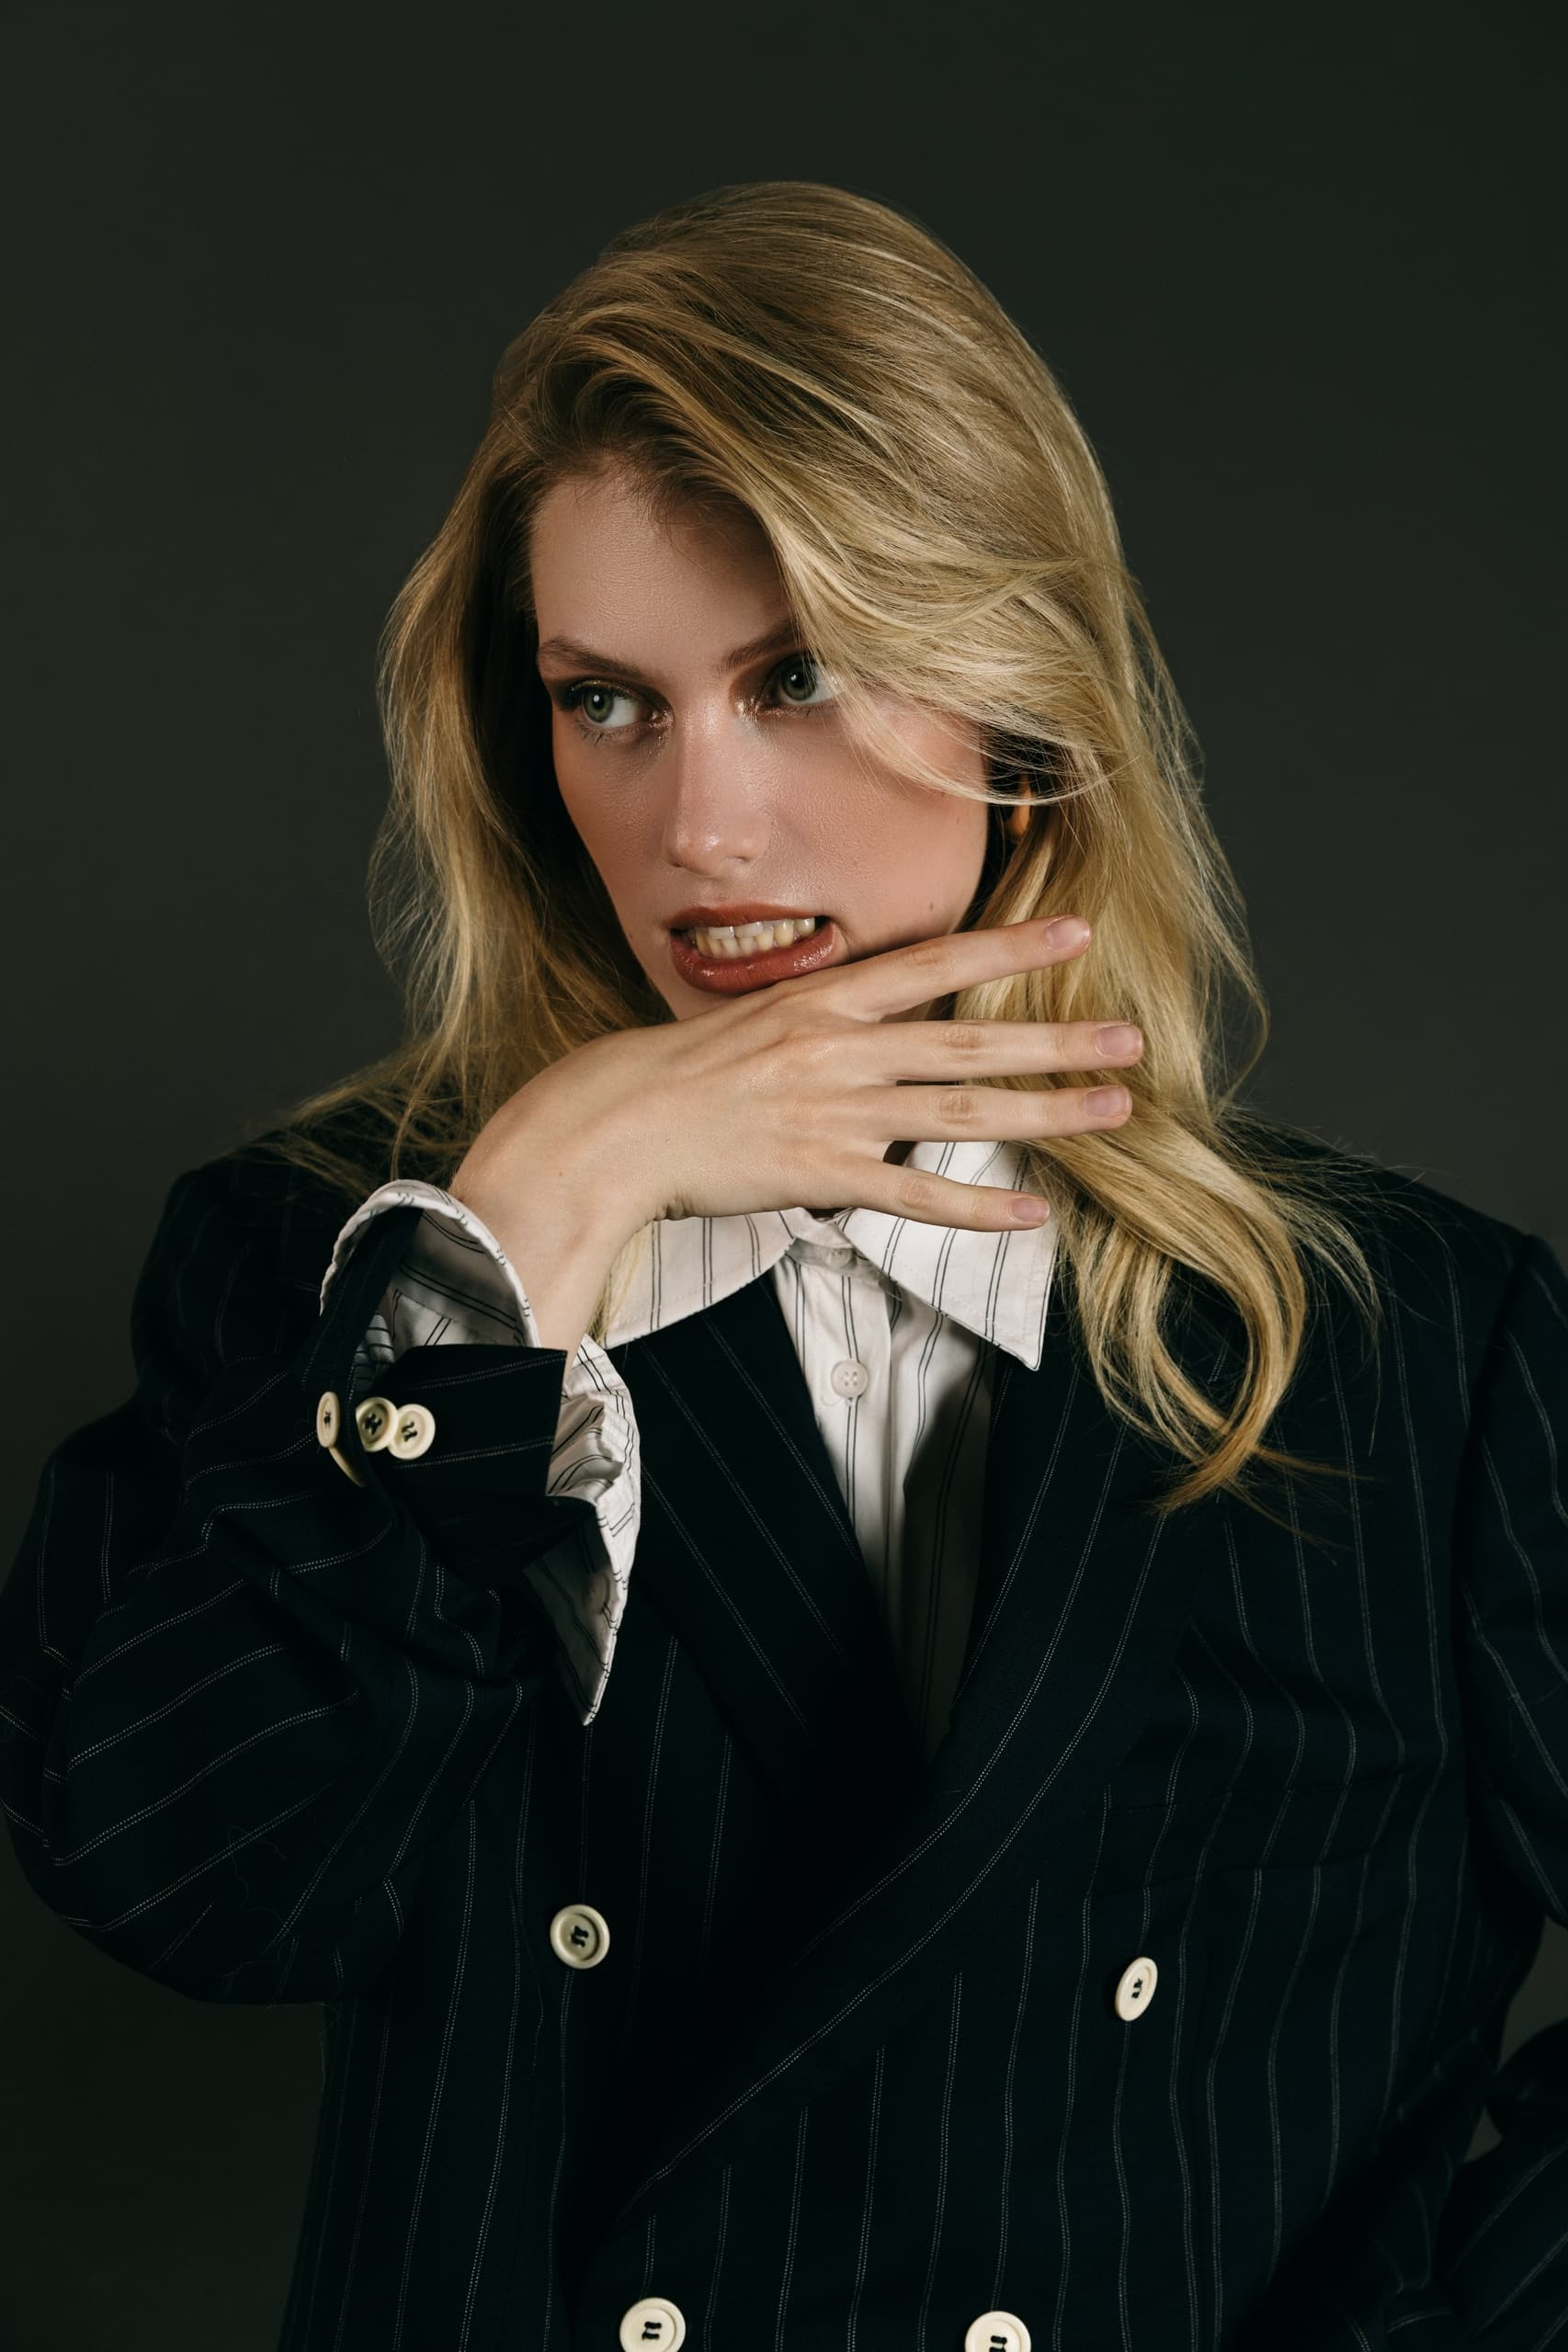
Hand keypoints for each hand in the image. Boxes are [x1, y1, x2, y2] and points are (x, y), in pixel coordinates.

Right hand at [463, 914, 1141, 1242]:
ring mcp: (832, 1112)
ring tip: (1112, 1112)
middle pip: (970, 1039)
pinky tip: (1030, 1213)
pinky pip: (914, 1196)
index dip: (1010, 947)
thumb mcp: (747, 1023)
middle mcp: (837, 1047)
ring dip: (1046, 1112)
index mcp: (820, 1000)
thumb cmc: (669, 1077)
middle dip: (1058, 1038)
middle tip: (1129, 1037)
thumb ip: (816, 1026)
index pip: (935, 964)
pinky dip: (976, 1208)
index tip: (1077, 932)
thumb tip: (868, 1027)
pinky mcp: (817, 1174)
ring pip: (961, 1111)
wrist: (608, 1127)